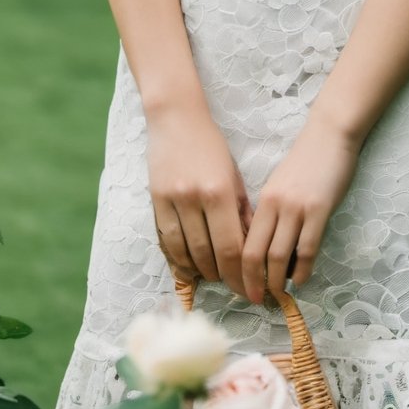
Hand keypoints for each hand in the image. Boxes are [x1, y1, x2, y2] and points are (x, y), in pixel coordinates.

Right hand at [146, 107, 253, 299]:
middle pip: (208, 256)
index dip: (241, 276)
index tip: (252, 291)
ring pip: (186, 253)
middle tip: (237, 288)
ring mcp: (172, 201)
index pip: (231, 248)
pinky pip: (167, 242)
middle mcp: (195, 199)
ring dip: (201, 272)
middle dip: (224, 278)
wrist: (176, 117)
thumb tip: (250, 249)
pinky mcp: (156, 201)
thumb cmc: (212, 145)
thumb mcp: (235, 176)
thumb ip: (242, 213)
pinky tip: (189, 268)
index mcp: (220, 192)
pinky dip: (178, 260)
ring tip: (215, 278)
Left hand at [241, 116, 359, 303]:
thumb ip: (269, 212)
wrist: (330, 136)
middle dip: (253, 282)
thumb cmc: (305, 161)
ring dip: (276, 281)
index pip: (242, 242)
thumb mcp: (279, 185)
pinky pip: (307, 249)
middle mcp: (275, 205)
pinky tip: (300, 280)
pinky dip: (302, 270)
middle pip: (255, 254)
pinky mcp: (319, 210)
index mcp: (262, 199)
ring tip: (277, 295)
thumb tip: (263, 247)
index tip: (241, 287)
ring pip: (279, 256)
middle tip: (256, 300)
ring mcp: (297, 208)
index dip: (238, 270)